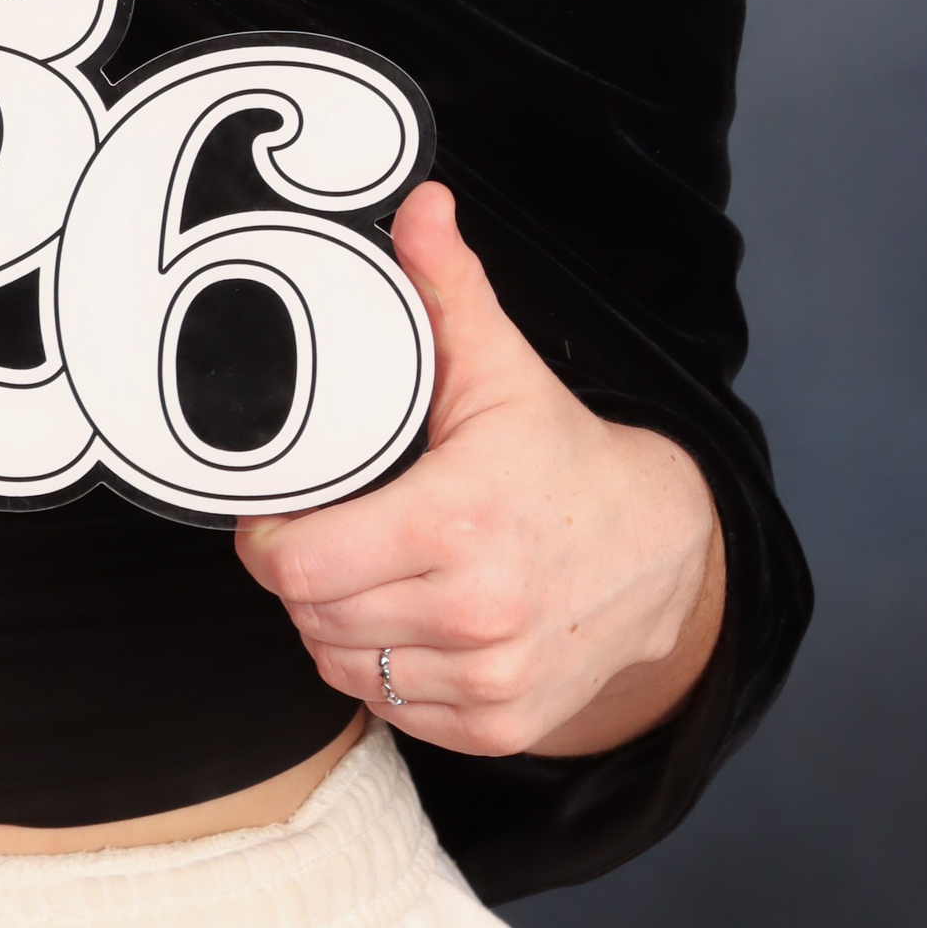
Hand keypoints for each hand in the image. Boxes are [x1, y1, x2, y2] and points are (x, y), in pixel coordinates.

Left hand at [236, 182, 723, 757]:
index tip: (274, 508)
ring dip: (329, 623)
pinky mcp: (500, 724)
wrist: (661, 553)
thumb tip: (418, 203)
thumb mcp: (501, 366)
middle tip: (315, 530)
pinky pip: (387, 707)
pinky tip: (392, 618)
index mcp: (458, 523)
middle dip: (296, 574)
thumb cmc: (560, 454)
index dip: (265, 537)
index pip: (300, 564)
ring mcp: (490, 680)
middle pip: (311, 615)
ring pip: (340, 665)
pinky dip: (373, 669)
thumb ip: (446, 285)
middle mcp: (476, 614)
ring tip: (351, 571)